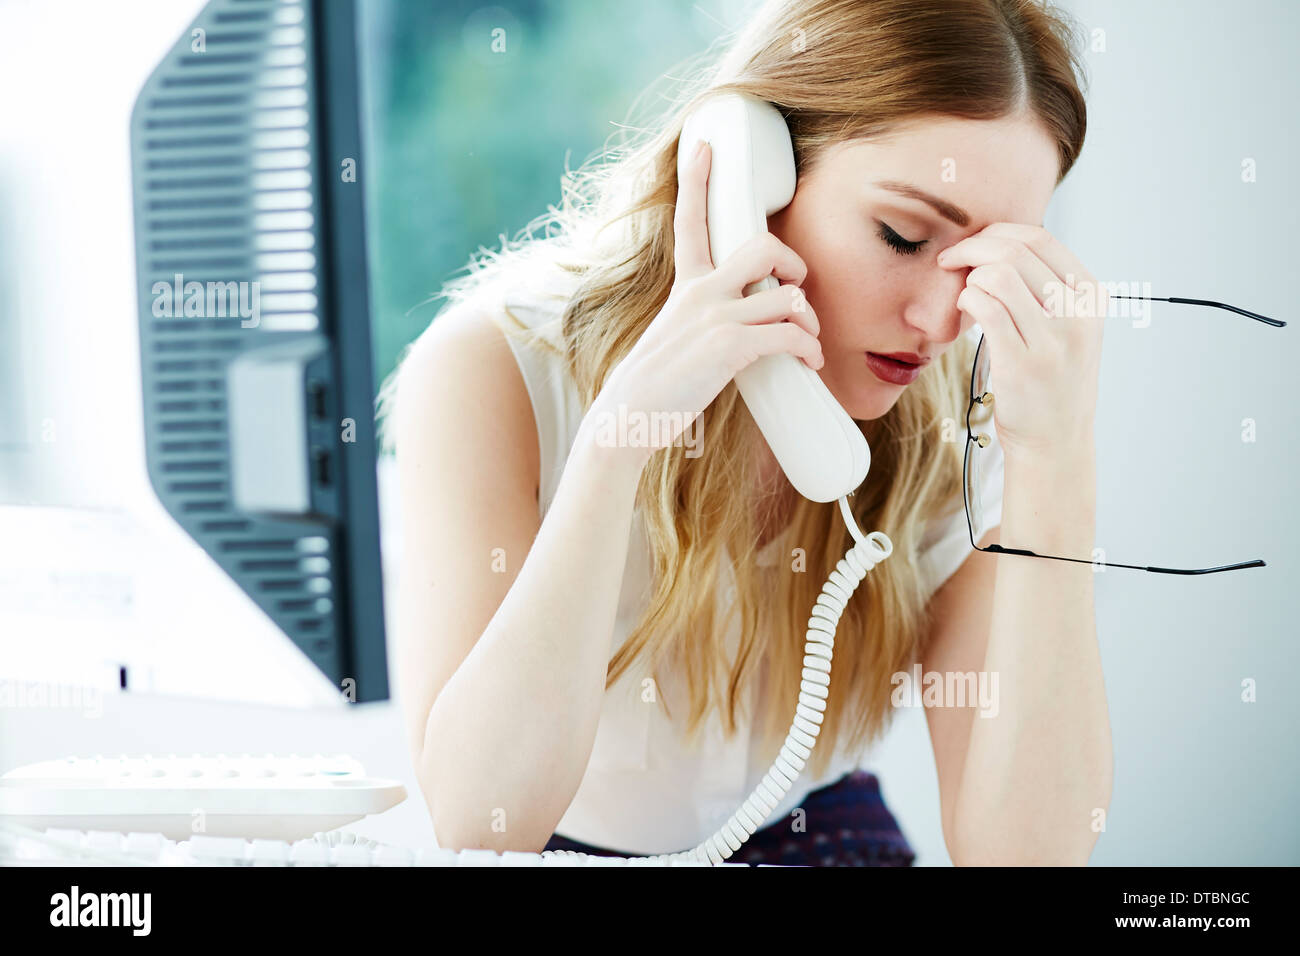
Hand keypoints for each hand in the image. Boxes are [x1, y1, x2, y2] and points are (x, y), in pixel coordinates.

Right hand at [580, 140, 824, 467]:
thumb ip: (704, 319)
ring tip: (809, 342)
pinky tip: (810, 362)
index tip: (705, 145)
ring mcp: (715, 317)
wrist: (628, 416)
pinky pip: (790, 334)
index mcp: (686, 286)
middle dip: (793, 262)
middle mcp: (700, 292)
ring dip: (809, 319)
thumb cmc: (654, 385)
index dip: (698, 179)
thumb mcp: (674, 336)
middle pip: (763, 246)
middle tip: (796, 286)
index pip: (691, 220)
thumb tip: (744, 328)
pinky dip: (809, 349)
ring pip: (788, 294)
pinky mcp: (729, 347)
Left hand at [937, 223, 1106, 462]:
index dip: (997, 232)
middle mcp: (1077, 314)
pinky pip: (985, 307)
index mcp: (1091, 296)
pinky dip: (965, 299)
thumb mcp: (1069, 327)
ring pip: (998, 274)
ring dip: (968, 275)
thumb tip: (999, 245)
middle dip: (972, 246)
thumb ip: (1047, 288)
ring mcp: (1051, 339)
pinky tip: (963, 310)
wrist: (1055, 441)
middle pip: (1016, 250)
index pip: (1041, 238)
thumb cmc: (1051, 380)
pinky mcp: (1021, 362)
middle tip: (949, 259)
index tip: (972, 243)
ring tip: (962, 292)